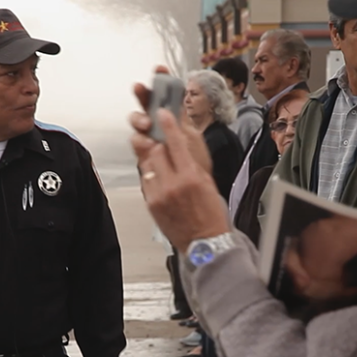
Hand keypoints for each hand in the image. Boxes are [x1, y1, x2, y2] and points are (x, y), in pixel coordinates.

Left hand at [129, 68, 230, 251]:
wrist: (205, 244)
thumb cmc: (211, 215)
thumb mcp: (208, 183)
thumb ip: (192, 164)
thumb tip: (180, 147)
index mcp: (191, 177)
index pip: (175, 143)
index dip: (167, 125)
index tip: (163, 113)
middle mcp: (172, 184)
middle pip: (156, 151)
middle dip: (160, 146)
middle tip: (165, 146)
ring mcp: (159, 195)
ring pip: (147, 165)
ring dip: (154, 161)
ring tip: (164, 167)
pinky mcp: (151, 204)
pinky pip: (145, 181)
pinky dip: (151, 177)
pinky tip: (161, 181)